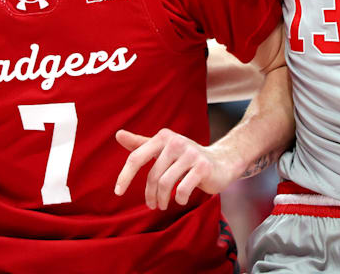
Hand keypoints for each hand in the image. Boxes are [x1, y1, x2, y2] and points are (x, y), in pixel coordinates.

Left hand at [112, 128, 235, 210]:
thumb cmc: (186, 158)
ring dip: (162, 199)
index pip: (136, 158)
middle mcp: (176, 142)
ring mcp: (191, 154)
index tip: (118, 192)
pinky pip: (183, 188)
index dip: (124, 176)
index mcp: (163, 137)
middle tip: (152, 205)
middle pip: (153, 175)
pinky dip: (180, 198)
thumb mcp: (163, 149)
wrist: (222, 162)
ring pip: (166, 183)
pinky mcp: (203, 167)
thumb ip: (141, 144)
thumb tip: (118, 135)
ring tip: (163, 205)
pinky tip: (181, 200)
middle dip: (150, 194)